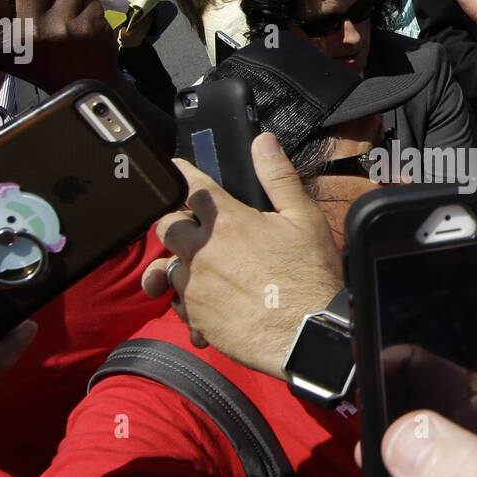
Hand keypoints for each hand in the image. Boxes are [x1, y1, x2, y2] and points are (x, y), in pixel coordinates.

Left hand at [144, 135, 342, 377]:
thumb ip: (278, 177)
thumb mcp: (304, 219)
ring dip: (179, 263)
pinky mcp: (195, 317)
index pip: (190, 186)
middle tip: (192, 225)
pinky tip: (209, 301)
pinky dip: (188, 300)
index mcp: (227, 221)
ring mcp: (195, 286)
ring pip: (166, 266)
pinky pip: (177, 303)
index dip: (182, 174)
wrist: (308, 335)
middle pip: (165, 225)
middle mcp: (202, 250)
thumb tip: (262, 142)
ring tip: (200, 269)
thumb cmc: (311, 276)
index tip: (176, 169)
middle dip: (175, 220)